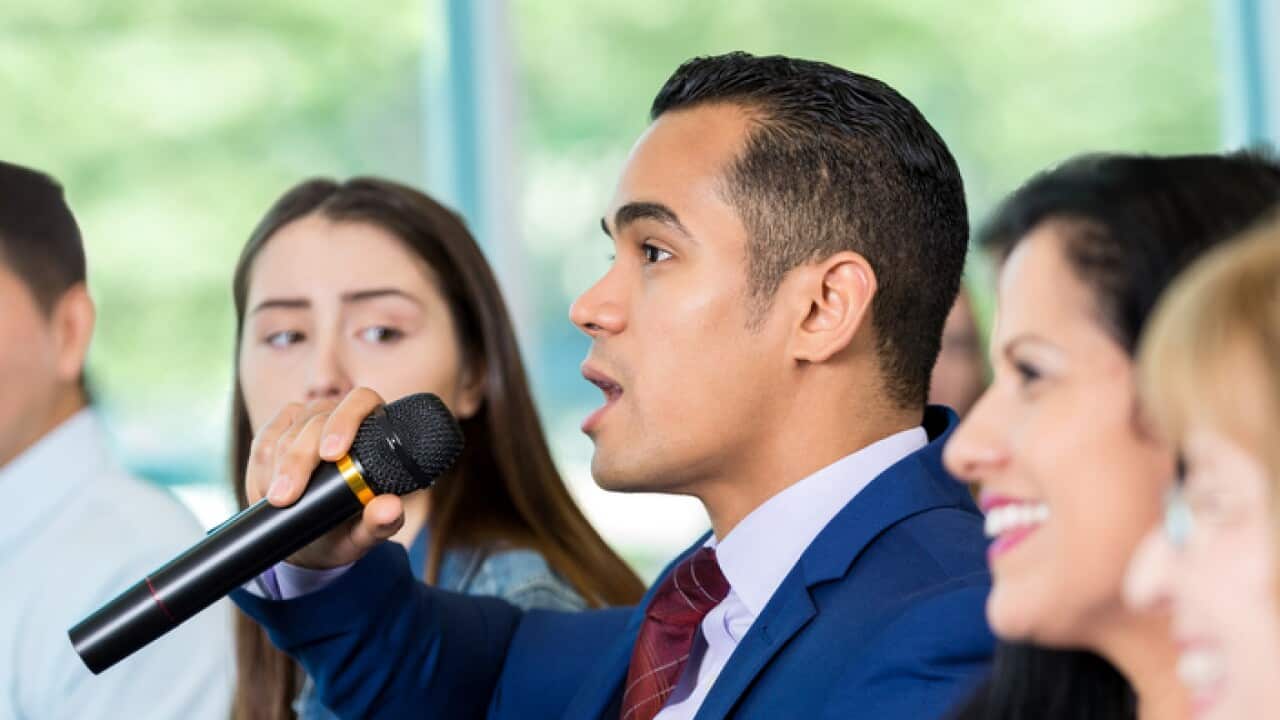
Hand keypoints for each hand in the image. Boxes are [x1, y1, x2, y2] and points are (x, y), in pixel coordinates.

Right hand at [246, 387, 405, 568]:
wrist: (316, 539)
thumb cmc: (349, 529)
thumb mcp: (366, 533)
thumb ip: (382, 522)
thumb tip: (390, 509)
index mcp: (373, 428)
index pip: (361, 402)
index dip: (344, 422)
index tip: (332, 454)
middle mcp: (339, 416)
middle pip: (315, 421)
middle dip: (298, 460)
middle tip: (286, 497)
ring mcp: (307, 420)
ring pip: (287, 433)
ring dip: (278, 469)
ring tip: (278, 501)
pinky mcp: (278, 430)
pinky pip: (263, 442)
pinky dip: (261, 470)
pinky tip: (266, 492)